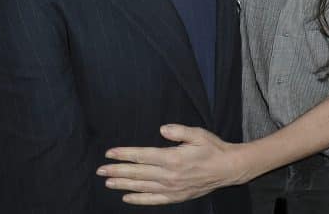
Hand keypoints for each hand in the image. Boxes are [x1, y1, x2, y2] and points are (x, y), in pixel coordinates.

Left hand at [96, 124, 246, 205]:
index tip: (110, 153)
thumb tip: (162, 129)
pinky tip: (127, 197)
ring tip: (108, 182)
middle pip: (138, 173)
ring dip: (123, 184)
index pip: (142, 156)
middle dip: (117, 170)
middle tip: (100, 169)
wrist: (228, 168)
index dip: (124, 154)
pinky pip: (153, 200)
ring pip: (142, 187)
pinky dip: (139, 199)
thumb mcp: (198, 134)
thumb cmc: (212, 148)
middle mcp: (170, 175)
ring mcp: (172, 188)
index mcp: (173, 158)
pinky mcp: (176, 196)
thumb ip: (179, 131)